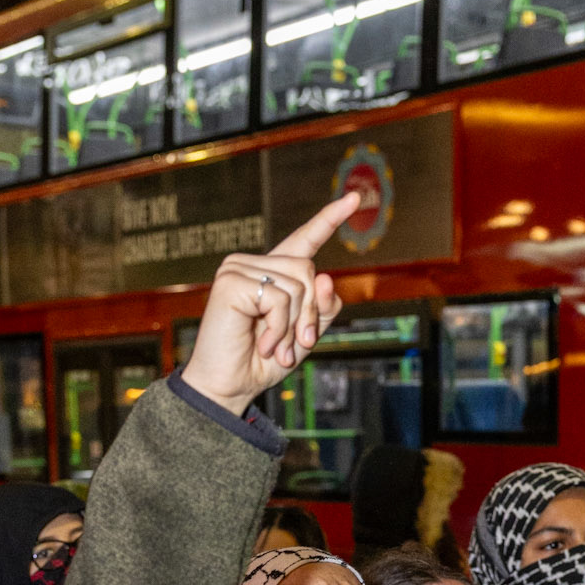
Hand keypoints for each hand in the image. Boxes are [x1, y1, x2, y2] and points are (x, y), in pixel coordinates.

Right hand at [181, 192, 360, 418]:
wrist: (230, 386)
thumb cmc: (263, 362)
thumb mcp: (305, 335)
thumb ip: (322, 308)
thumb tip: (326, 276)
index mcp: (273, 273)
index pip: (305, 240)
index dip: (329, 219)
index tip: (354, 198)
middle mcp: (254, 264)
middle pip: (309, 270)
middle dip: (309, 313)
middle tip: (296, 344)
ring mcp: (238, 268)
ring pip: (298, 284)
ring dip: (294, 325)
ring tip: (276, 347)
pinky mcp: (230, 281)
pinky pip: (279, 298)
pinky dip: (279, 329)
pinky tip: (264, 343)